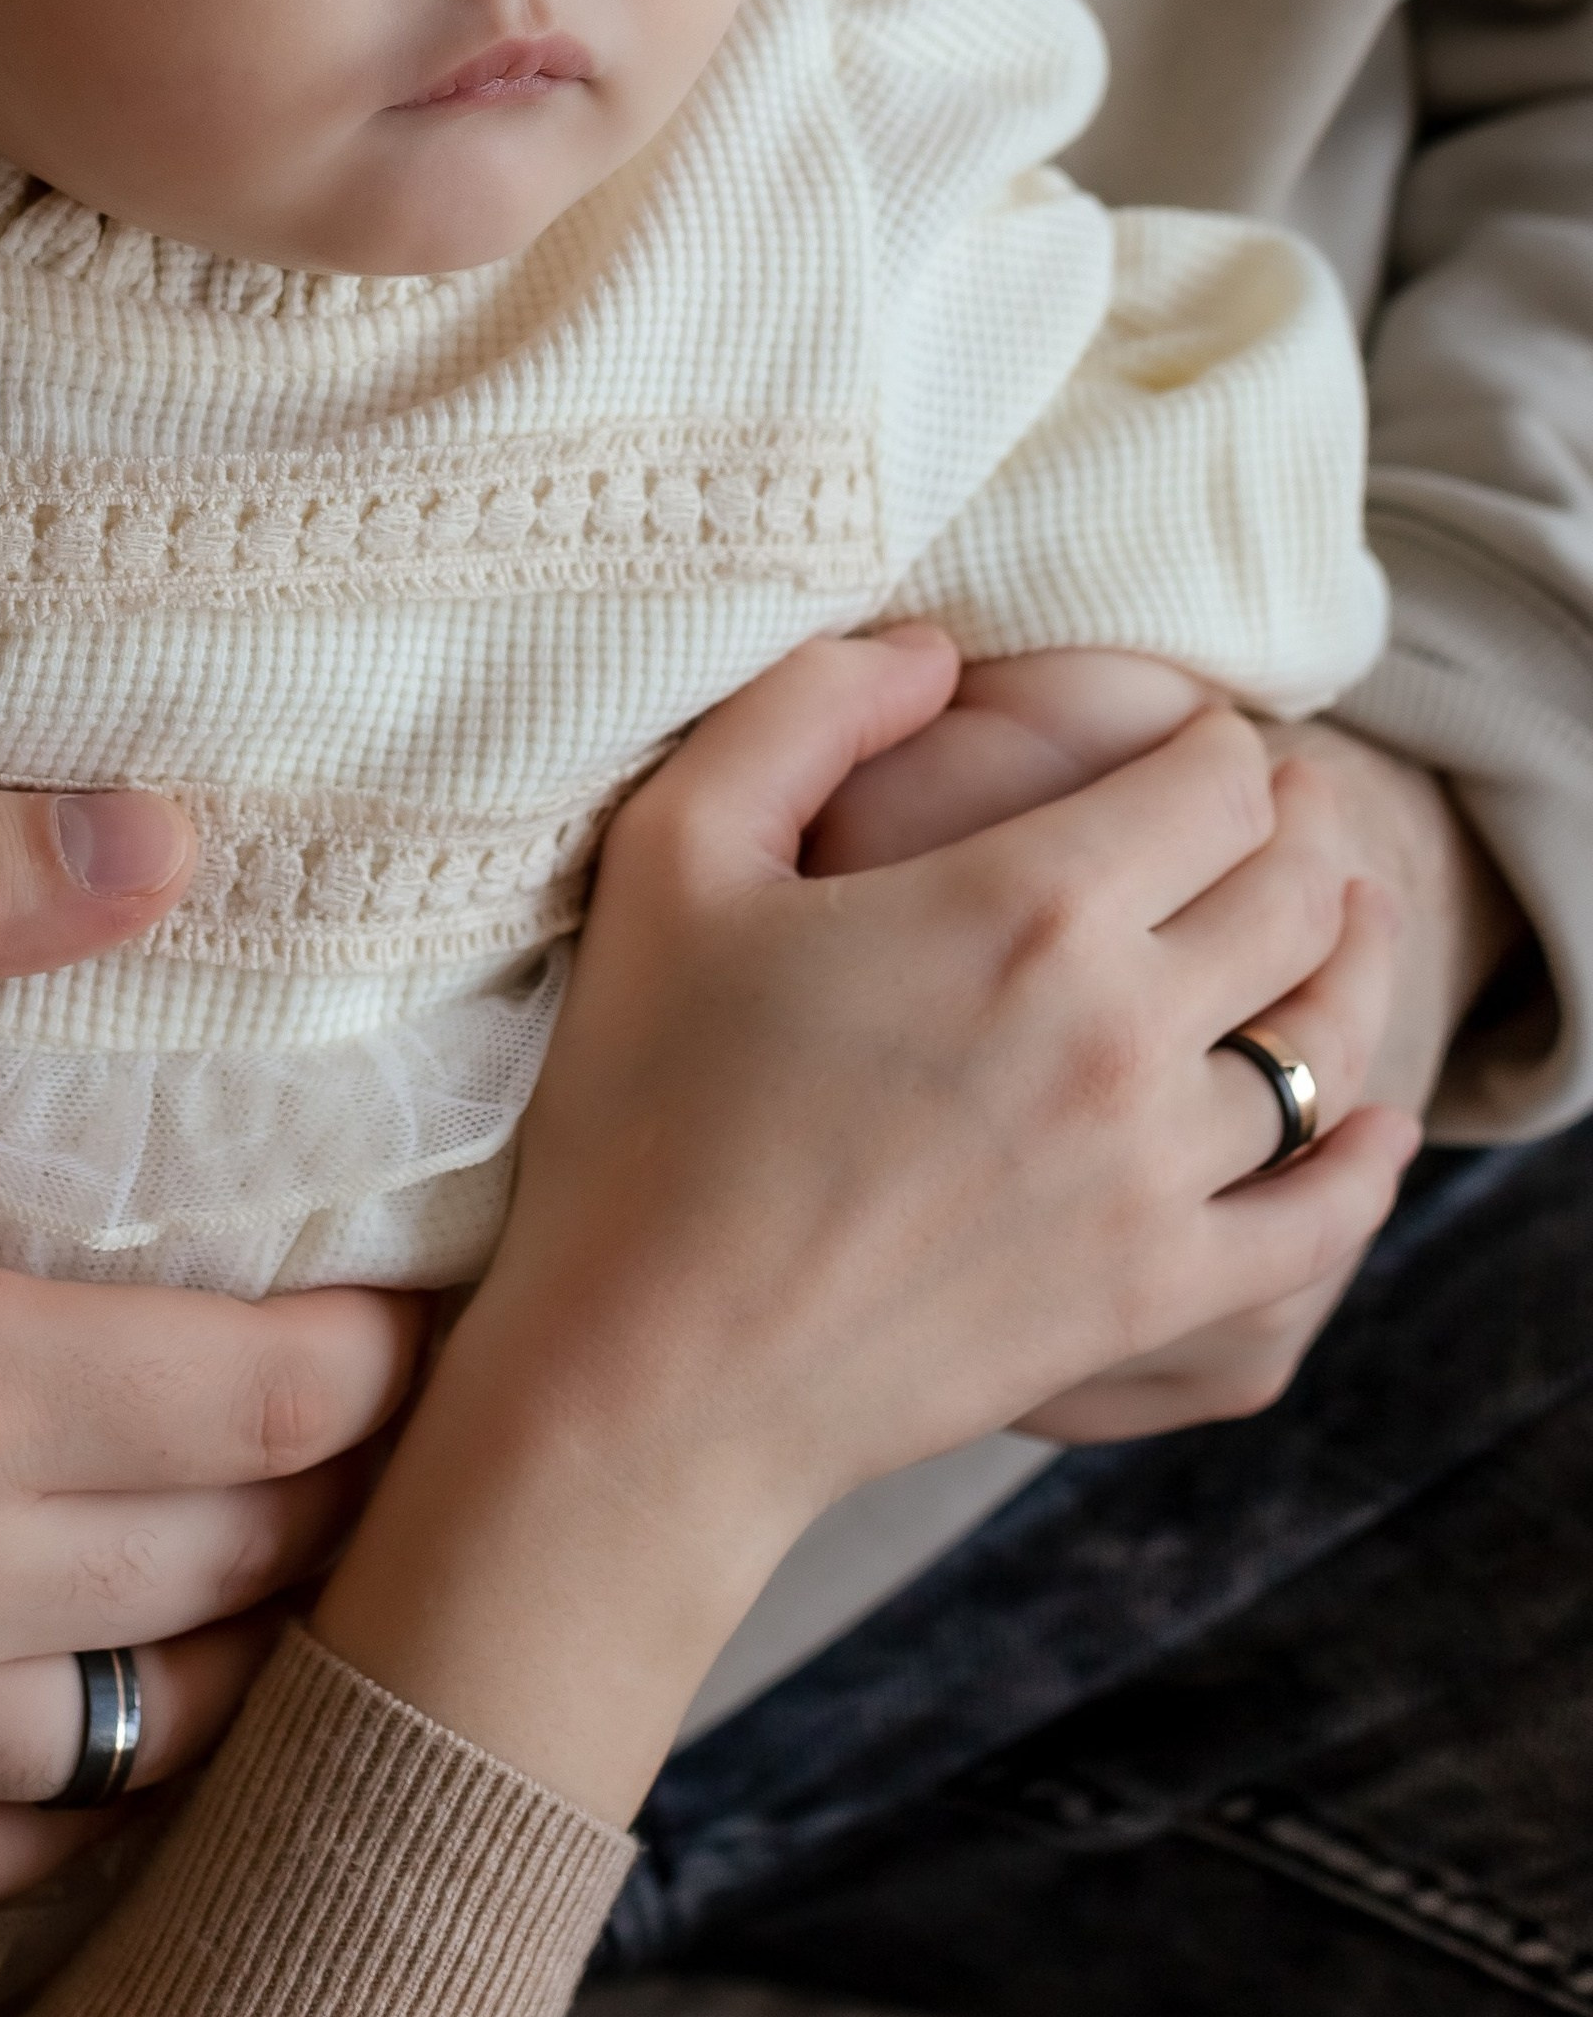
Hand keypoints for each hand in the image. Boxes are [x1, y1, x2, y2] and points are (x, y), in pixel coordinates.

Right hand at [0, 786, 421, 1902]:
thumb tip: (172, 834)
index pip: (265, 1406)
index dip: (385, 1356)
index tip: (434, 1294)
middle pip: (222, 1578)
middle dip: (345, 1496)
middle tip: (401, 1409)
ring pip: (115, 1743)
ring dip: (231, 1651)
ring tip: (291, 1546)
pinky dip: (56, 1803)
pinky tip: (108, 1717)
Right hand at [318, 633, 1419, 1824]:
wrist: (652, 1369)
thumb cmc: (642, 1103)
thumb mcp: (676, 852)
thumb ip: (808, 708)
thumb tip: (934, 647)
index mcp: (1024, 906)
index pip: (1216, 785)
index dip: (1221, 744)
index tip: (1196, 744)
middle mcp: (1122, 1032)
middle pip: (1296, 895)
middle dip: (1298, 833)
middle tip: (1274, 814)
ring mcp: (1152, 1177)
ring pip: (1322, 1045)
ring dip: (1342, 968)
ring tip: (1332, 930)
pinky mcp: (1151, 1296)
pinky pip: (1320, 1219)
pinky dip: (1368, 1162)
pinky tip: (1374, 1122)